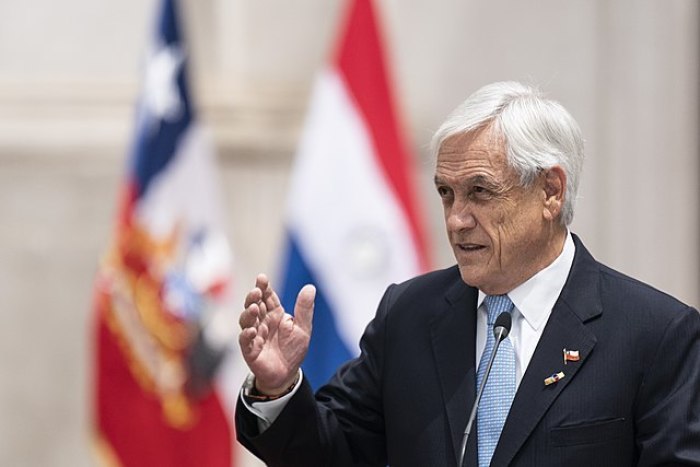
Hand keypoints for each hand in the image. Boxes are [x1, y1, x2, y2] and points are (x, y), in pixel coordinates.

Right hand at [238, 273, 315, 394]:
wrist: (287, 374)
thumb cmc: (293, 349)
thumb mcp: (303, 328)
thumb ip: (304, 309)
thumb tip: (310, 287)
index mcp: (275, 314)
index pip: (267, 297)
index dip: (263, 287)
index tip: (262, 278)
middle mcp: (262, 322)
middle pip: (254, 305)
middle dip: (253, 297)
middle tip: (256, 291)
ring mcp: (254, 335)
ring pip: (246, 320)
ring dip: (248, 314)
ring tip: (254, 308)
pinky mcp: (250, 350)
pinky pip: (245, 341)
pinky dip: (246, 334)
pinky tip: (252, 330)